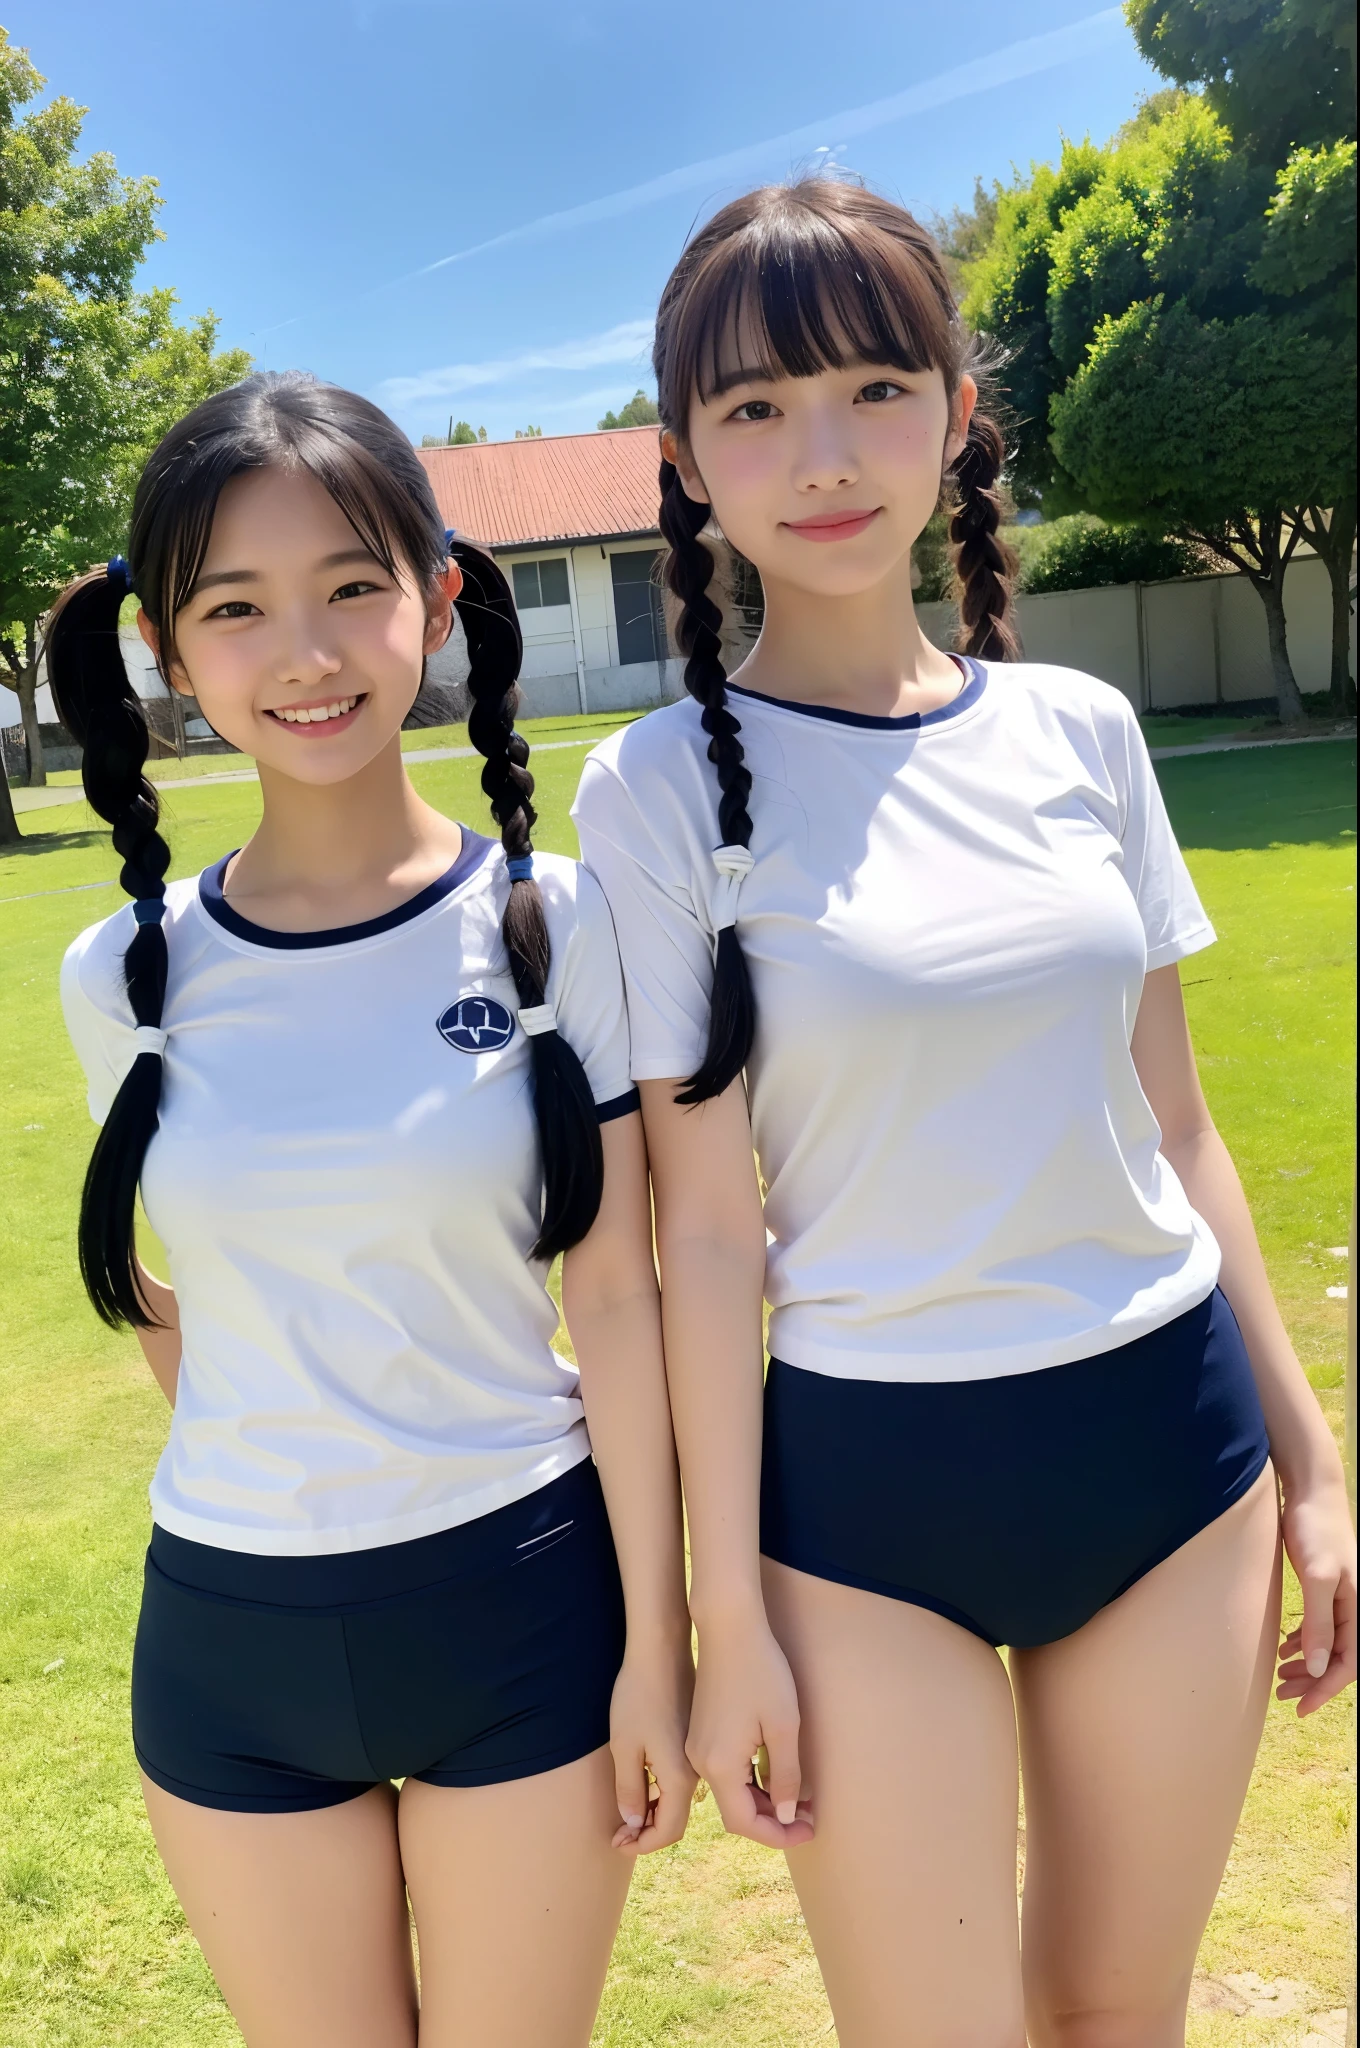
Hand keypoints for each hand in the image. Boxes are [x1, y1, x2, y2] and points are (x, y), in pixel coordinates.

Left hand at [610, 1636, 697, 1855]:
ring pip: (679, 1801)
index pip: (667, 1830)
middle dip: (648, 1833)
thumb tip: (633, 1823)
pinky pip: (681, 1781)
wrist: (662, 1651)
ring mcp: (698, 1755)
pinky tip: (644, 1787)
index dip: (642, 1844)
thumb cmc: (639, 1695)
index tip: (618, 1844)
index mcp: (680, 1776)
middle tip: (620, 1835)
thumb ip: (630, 1788)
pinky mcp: (695, 1741)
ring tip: (628, 1815)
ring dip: (655, 1813)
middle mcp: (697, 1771)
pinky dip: (663, 1794)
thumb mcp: (625, 1745)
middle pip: (676, 1819)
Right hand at [686, 1609, 813, 1850]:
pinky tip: (774, 1773)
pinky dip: (750, 1782)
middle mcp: (701, 1761)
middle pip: (735, 1812)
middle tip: (808, 1816)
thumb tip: (787, 1814)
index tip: (808, 1829)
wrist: (728, 1626)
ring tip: (798, 1798)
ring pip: (731, 1792)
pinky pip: (725, 1771)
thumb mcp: (783, 1726)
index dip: (778, 1834)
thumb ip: (786, 1775)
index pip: (745, 1823)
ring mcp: (698, 1746)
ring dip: (763, 1801)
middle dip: (773, 1821)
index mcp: (719, 1765)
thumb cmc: (761, 1671)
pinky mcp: (701, 1732)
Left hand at [1276, 1475, 1356, 1715]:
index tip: (1300, 1707)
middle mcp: (1355, 1607)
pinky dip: (1303, 1641)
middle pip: (1337, 1658)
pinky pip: (1319, 1626)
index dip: (1324, 1689)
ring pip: (1327, 1644)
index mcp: (1359, 1609)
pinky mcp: (1325, 1586)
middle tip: (1282, 1695)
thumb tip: (1319, 1667)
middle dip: (1312, 1681)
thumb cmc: (1315, 1529)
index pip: (1348, 1663)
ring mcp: (1341, 1597)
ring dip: (1306, 1664)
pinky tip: (1285, 1648)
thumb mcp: (1317, 1577)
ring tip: (1279, 1677)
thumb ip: (1319, 1622)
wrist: (1311, 1492)